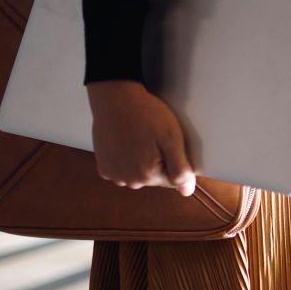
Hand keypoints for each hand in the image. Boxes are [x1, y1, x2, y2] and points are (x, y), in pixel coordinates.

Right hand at [86, 80, 196, 195]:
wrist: (115, 98)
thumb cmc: (145, 114)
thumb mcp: (172, 137)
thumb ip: (181, 168)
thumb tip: (187, 191)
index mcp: (148, 175)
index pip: (174, 180)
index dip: (175, 160)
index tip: (167, 143)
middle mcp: (129, 181)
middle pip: (155, 178)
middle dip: (159, 161)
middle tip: (153, 138)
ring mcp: (114, 175)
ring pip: (139, 175)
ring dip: (141, 162)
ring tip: (139, 138)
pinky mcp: (104, 168)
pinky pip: (123, 170)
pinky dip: (126, 160)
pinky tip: (126, 142)